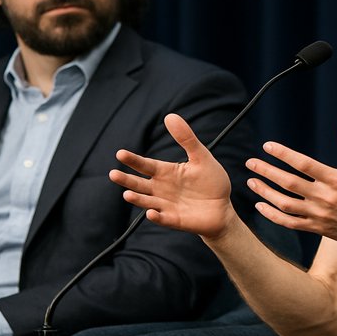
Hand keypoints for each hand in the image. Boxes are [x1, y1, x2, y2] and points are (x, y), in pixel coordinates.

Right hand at [110, 113, 237, 238]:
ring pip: (146, 201)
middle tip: (113, 173)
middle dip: (126, 180)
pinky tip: (151, 212)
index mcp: (166, 172)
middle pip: (140, 184)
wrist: (222, 208)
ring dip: (137, 198)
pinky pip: (162, 218)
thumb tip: (170, 116)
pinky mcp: (174, 219)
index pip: (146, 165)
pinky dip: (156, 216)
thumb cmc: (211, 181)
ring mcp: (166, 205)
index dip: (133, 160)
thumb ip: (186, 139)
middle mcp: (161, 189)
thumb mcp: (201, 157)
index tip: (120, 153)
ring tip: (127, 194)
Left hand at [247, 122, 336, 259]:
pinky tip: (261, 206)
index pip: (304, 164)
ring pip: (285, 204)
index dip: (283, 154)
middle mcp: (326, 198)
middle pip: (288, 182)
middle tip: (251, 162)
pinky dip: (273, 215)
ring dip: (265, 192)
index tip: (268, 146)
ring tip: (252, 181)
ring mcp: (320, 215)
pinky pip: (290, 223)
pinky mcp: (319, 229)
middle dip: (267, 171)